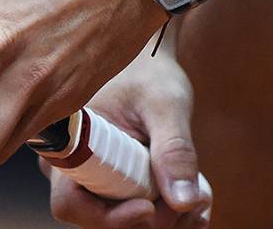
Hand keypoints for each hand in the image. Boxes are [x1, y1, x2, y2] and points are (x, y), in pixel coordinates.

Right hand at [42, 21, 211, 227]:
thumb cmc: (148, 71)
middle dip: (150, 220)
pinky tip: (198, 196)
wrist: (150, 60)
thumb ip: (174, 150)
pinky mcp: (118, 184)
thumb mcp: (165, 104)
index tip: (149, 208)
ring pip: (124, 220)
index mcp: (70, 144)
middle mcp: (75, 168)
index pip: (70, 203)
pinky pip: (139, 214)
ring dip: (167, 219)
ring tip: (202, 194)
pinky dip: (171, 212)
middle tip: (192, 199)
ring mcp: (96, 179)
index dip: (108, 218)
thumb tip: (184, 201)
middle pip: (101, 218)